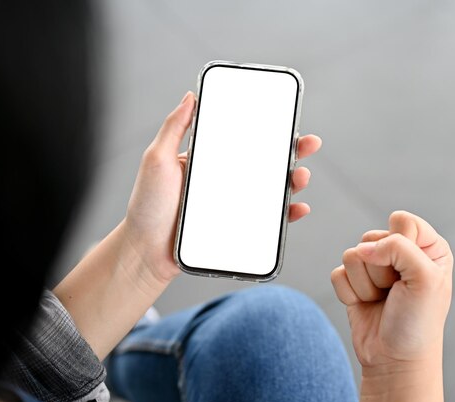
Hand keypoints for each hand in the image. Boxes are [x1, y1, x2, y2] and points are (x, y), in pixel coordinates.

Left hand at [124, 91, 321, 282]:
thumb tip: (191, 97)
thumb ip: (174, 128)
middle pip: (267, 163)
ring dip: (294, 181)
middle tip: (308, 144)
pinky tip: (297, 208)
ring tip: (300, 177)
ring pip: (273, 190)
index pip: (245, 140)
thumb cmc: (147, 206)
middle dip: (293, 152)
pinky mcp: (238, 227)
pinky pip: (269, 220)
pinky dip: (287, 214)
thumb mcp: (156, 159)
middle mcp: (226, 180)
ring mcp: (234, 204)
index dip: (268, 130)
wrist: (145, 251)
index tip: (287, 120)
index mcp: (211, 160)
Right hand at [331, 211, 452, 368]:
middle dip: (381, 269)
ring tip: (383, 300)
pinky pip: (337, 273)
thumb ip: (398, 248)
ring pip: (352, 255)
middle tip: (396, 292)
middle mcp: (401, 253)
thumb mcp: (424, 279)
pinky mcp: (354, 282)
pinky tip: (367, 305)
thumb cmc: (417, 323)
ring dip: (366, 284)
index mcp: (428, 247)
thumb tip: (363, 248)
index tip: (409, 271)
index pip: (402, 220)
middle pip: (372, 237)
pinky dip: (350, 294)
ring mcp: (376, 267)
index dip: (400, 243)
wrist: (395, 360)